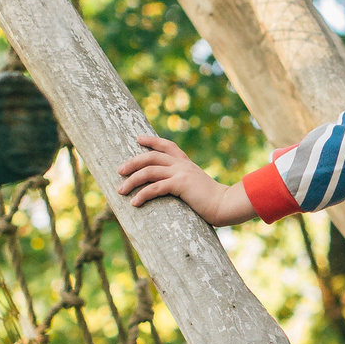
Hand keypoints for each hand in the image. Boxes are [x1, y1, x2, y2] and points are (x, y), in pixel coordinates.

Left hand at [116, 133, 254, 225]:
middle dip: (132, 162)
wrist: (225, 204)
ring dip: (131, 181)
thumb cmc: (212, 201)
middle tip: (119, 170)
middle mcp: (182, 165)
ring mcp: (181, 173)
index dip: (152, 140)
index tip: (138, 138)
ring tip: (120, 190)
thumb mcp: (197, 187)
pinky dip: (142, 195)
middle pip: (151, 156)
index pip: (167, 145)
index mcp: (186, 163)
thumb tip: (174, 189)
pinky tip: (134, 202)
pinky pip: (155, 188)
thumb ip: (186, 183)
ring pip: (149, 171)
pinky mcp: (180, 184)